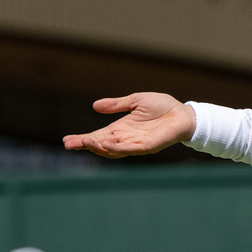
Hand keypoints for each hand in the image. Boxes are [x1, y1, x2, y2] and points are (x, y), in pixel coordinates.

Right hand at [63, 93, 196, 157]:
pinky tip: (105, 144)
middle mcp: (126, 139)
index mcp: (121, 129)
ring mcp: (136, 144)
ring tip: (85, 142)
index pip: (98, 136)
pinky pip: (129, 150)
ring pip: (113, 150)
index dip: (83, 139)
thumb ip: (116, 104)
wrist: (183, 113)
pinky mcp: (147, 146)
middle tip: (69, 144)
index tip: (67, 140)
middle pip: (101, 145)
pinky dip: (116, 148)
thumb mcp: (135, 101)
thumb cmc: (162, 106)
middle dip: (85, 145)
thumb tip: (95, 106)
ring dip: (98, 147)